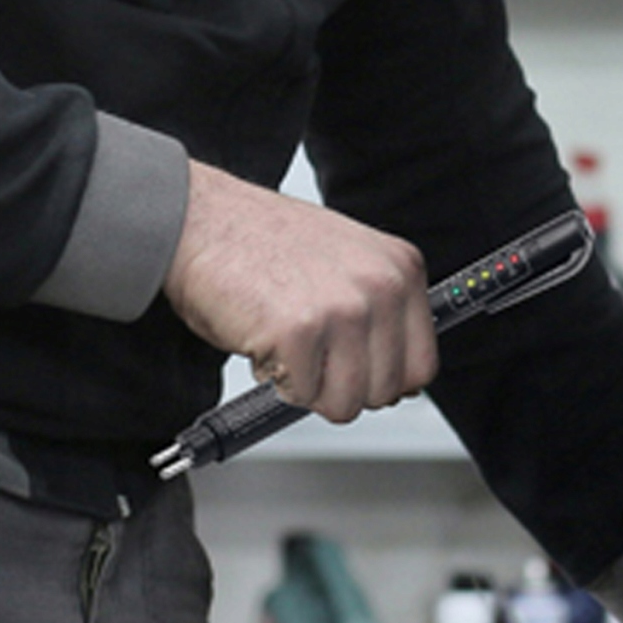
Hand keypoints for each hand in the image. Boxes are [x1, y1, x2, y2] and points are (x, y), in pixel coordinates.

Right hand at [162, 162, 435, 424]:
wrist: (200, 219)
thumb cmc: (261, 242)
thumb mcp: (345, 264)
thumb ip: (377, 313)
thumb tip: (392, 376)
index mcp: (400, 267)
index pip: (421, 365)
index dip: (381, 380)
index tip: (355, 371)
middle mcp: (380, 286)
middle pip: (385, 392)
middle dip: (340, 386)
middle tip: (309, 354)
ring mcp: (342, 309)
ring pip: (345, 403)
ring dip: (309, 388)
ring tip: (286, 344)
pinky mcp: (298, 332)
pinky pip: (298, 395)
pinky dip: (274, 379)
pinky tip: (262, 338)